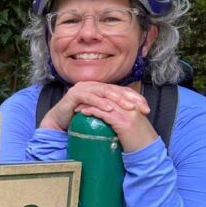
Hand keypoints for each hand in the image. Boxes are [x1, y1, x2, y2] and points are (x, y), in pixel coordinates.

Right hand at [40, 82, 157, 151]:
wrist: (58, 121)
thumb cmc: (79, 119)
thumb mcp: (99, 114)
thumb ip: (112, 112)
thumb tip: (132, 117)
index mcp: (100, 88)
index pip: (121, 90)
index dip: (135, 97)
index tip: (146, 108)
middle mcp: (93, 85)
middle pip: (115, 89)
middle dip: (130, 98)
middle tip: (141, 107)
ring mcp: (83, 88)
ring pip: (104, 92)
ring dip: (117, 99)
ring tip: (129, 107)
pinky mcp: (74, 94)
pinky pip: (89, 97)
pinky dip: (100, 103)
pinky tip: (109, 109)